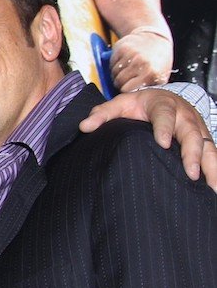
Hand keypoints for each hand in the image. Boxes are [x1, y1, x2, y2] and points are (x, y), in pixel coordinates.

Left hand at [82, 87, 216, 188]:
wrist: (160, 99)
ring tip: (211, 187)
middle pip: (192, 133)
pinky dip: (215, 171)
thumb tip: (83, 127)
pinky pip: (213, 155)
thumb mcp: (118, 104)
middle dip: (192, 153)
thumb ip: (101, 114)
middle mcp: (184, 116)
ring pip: (207, 146)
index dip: (165, 128)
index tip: (163, 143)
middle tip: (190, 173)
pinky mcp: (204, 140)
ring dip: (210, 166)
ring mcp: (197, 128)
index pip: (165, 115)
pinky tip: (214, 189)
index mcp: (163, 105)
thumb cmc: (137, 105)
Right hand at [109, 31, 173, 90]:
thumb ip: (149, 87)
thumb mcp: (160, 76)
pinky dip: (114, 64)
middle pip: (119, 81)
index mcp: (152, 74)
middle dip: (120, 83)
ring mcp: (132, 55)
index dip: (126, 90)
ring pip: (113, 72)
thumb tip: (135, 98)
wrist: (155, 37)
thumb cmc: (158, 59)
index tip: (128, 88)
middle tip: (125, 80)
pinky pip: (112, 62)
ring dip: (116, 74)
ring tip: (125, 71)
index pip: (127, 90)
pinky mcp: (122, 48)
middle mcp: (141, 64)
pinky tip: (123, 63)